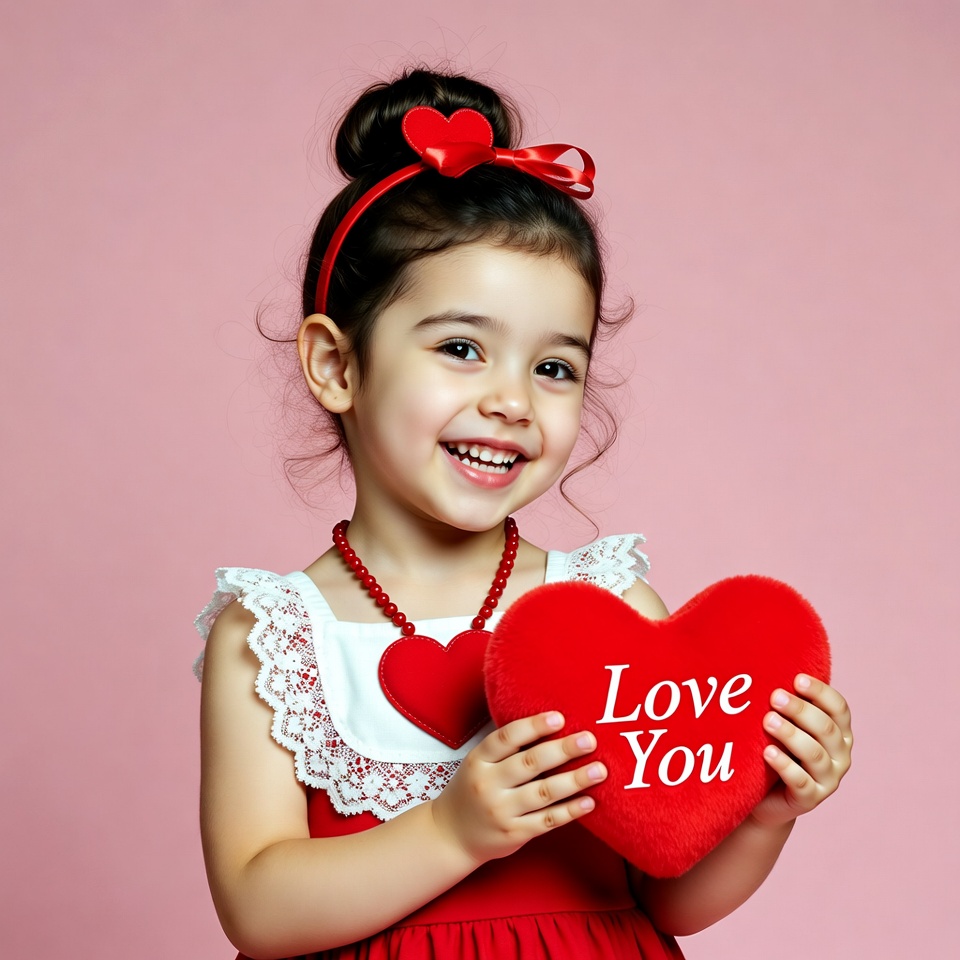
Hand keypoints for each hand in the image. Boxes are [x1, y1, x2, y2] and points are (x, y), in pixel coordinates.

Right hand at [431, 711, 605, 863]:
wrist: (452, 835)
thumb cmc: (473, 789)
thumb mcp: (478, 763)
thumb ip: (507, 749)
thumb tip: (552, 726)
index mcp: (478, 760)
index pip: (507, 738)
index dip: (533, 727)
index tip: (560, 717)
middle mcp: (488, 784)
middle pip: (530, 763)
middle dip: (563, 750)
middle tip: (590, 740)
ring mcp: (501, 811)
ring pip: (544, 793)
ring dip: (574, 780)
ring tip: (599, 770)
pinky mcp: (514, 834)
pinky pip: (547, 821)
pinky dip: (570, 811)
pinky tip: (589, 802)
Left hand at [751, 674, 852, 826]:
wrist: (764, 795)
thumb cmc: (776, 746)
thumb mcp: (785, 722)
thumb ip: (786, 700)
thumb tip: (767, 662)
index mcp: (839, 731)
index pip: (839, 708)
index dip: (820, 693)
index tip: (796, 679)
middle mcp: (840, 755)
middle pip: (826, 728)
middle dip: (801, 710)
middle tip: (774, 696)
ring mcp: (828, 779)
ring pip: (815, 754)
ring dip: (791, 734)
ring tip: (767, 720)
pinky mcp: (811, 800)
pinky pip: (801, 782)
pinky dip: (785, 765)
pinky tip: (767, 752)